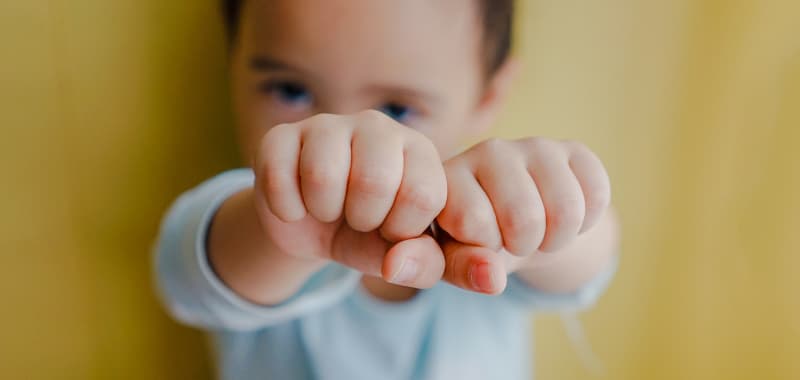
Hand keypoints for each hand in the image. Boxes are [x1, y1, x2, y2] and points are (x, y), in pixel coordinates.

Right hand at [253, 110, 447, 287]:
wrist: (314, 229)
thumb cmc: (370, 235)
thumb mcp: (402, 255)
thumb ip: (422, 263)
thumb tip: (395, 264)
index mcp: (418, 151)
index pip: (423, 194)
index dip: (402, 229)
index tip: (391, 229)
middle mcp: (377, 127)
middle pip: (374, 180)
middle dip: (363, 219)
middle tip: (358, 219)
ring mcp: (327, 125)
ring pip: (322, 174)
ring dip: (323, 210)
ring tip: (329, 209)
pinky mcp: (280, 134)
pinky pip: (278, 177)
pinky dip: (286, 209)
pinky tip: (297, 205)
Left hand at [436, 138, 610, 293]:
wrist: (513, 223)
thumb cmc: (474, 242)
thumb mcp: (453, 260)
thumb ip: (461, 269)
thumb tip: (492, 278)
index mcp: (449, 176)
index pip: (473, 221)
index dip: (484, 249)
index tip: (478, 243)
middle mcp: (487, 150)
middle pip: (525, 218)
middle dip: (525, 245)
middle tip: (514, 240)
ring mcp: (532, 145)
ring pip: (566, 210)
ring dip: (558, 239)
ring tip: (538, 232)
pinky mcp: (572, 149)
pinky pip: (597, 194)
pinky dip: (587, 222)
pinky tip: (561, 215)